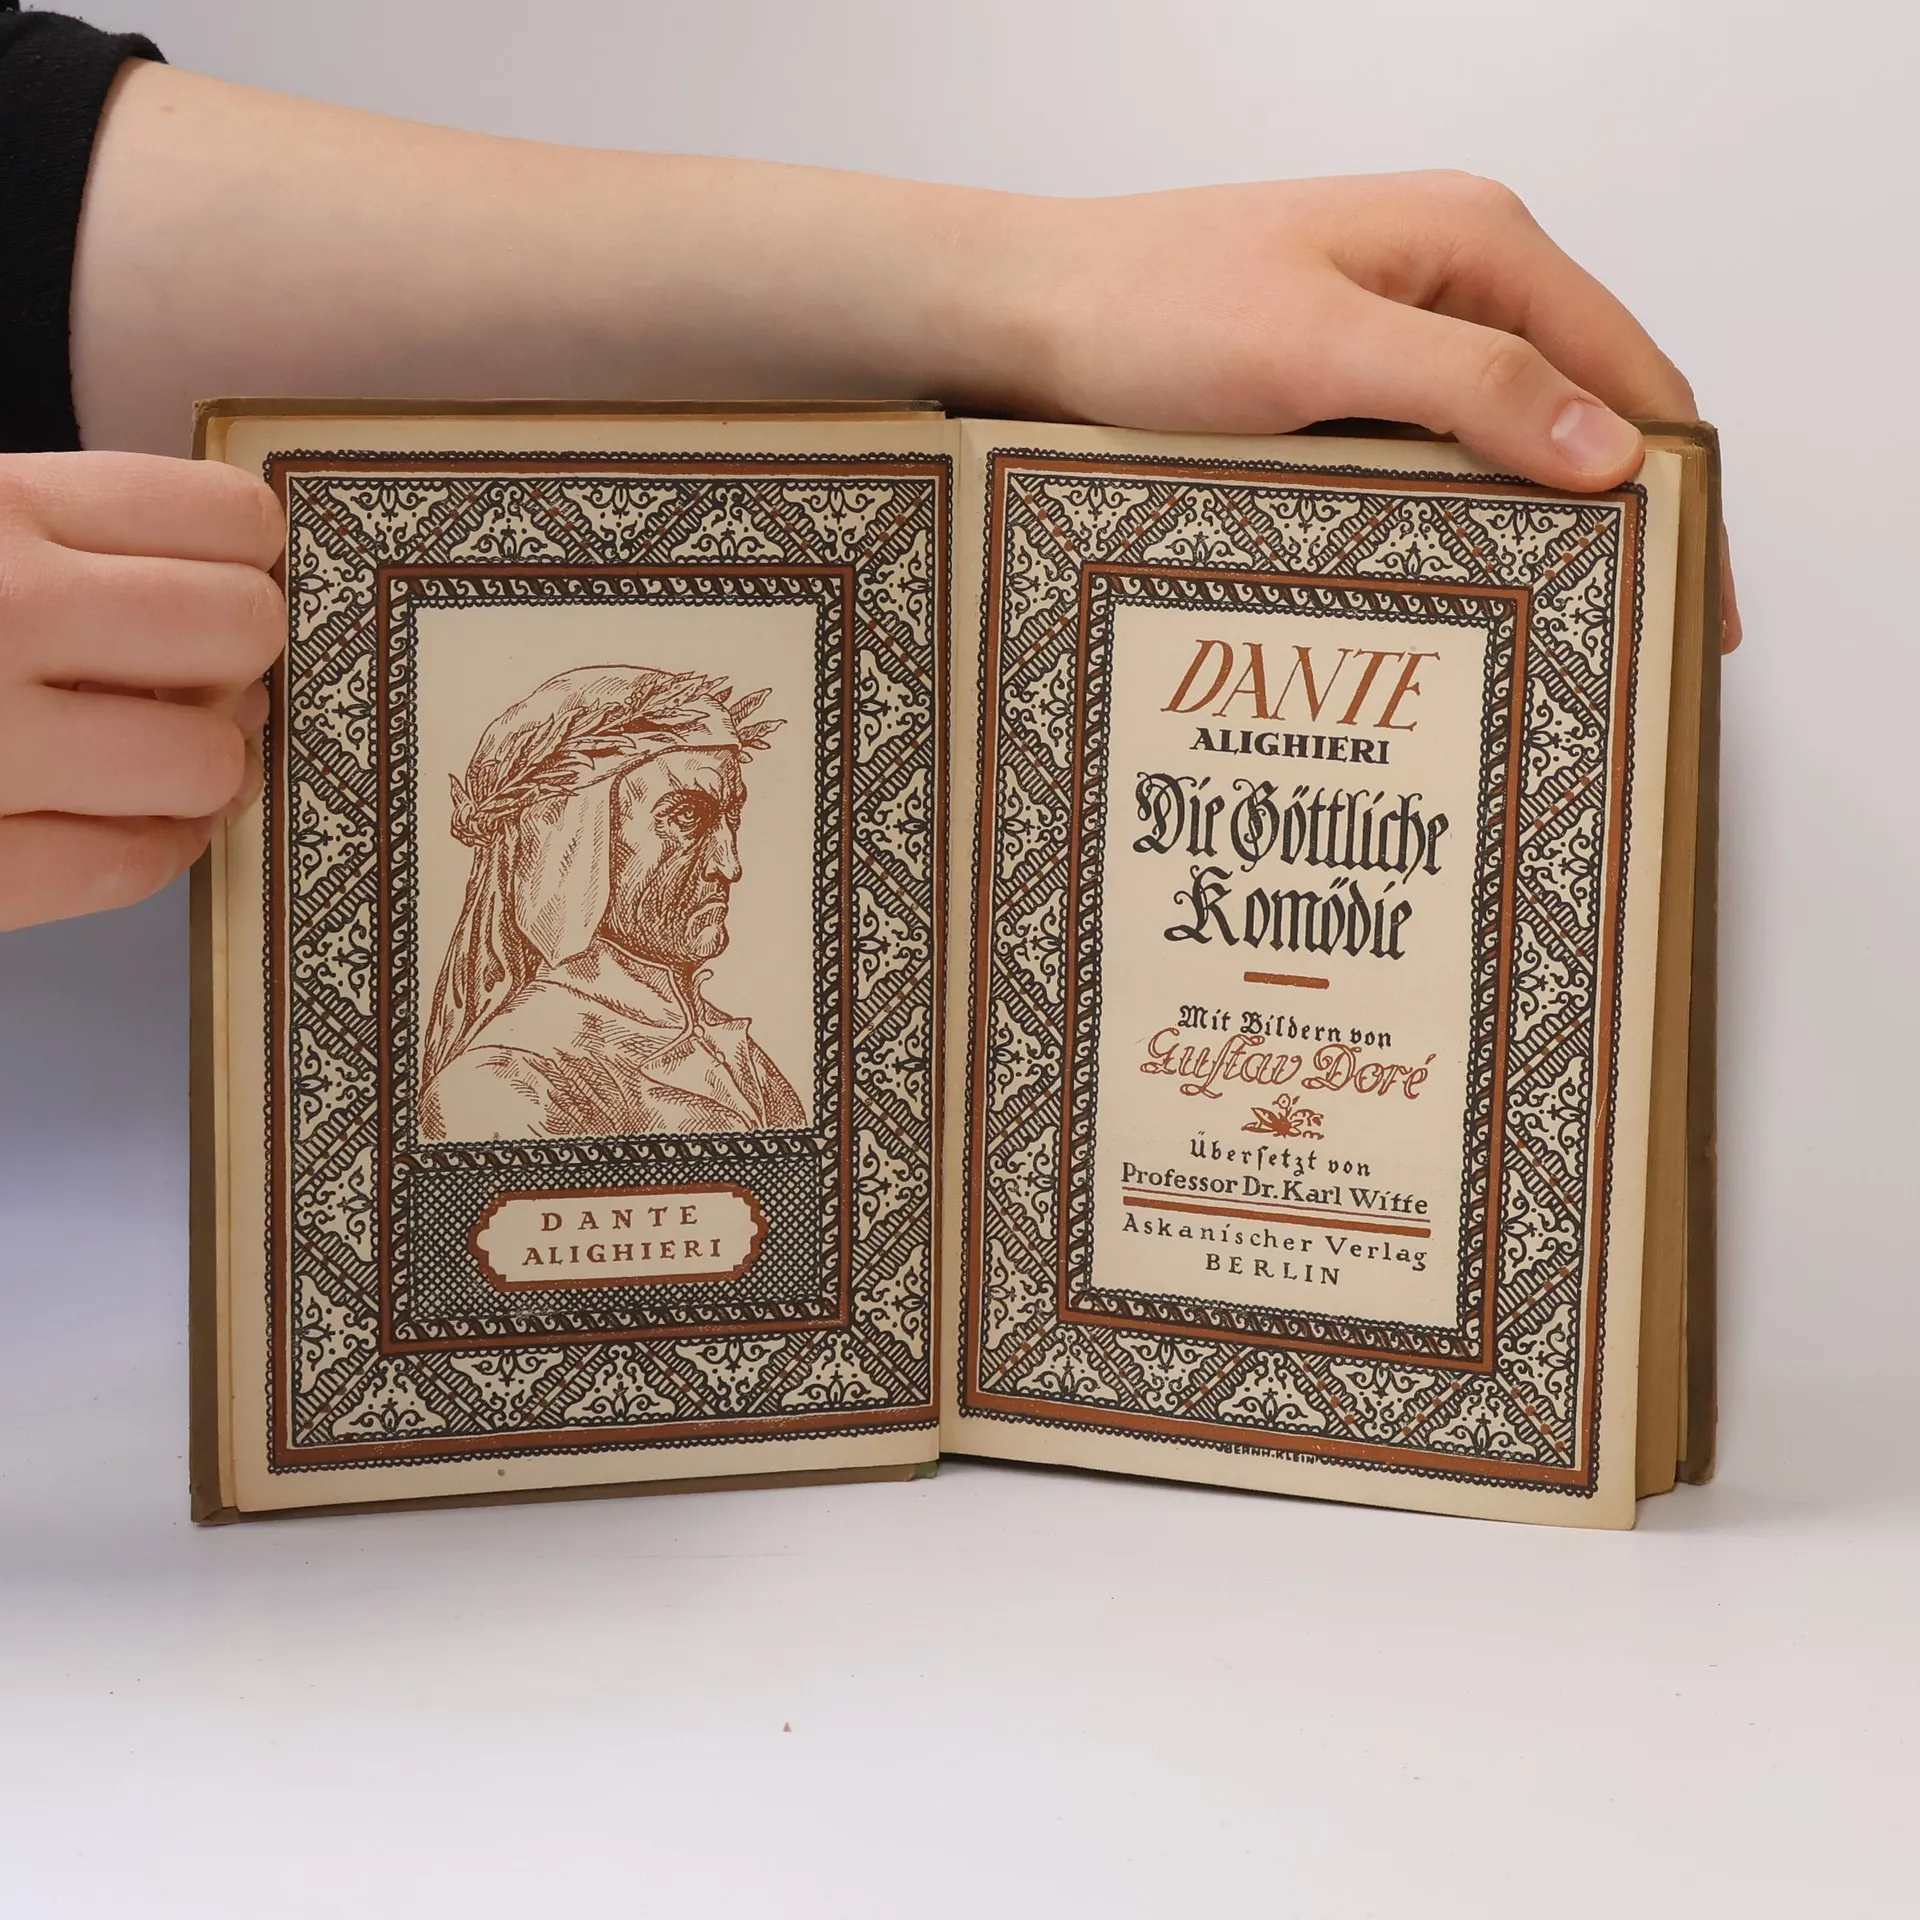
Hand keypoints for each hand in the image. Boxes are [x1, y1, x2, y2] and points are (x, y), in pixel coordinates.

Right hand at [0, 453, 284, 930]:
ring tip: (162, 756)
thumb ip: (63, 540)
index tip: (237, 585)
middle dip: (242, 661)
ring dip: (209, 769)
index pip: (227, 516)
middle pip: (245, 631)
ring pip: (210, 762)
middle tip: (204, 680)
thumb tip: (228, 581)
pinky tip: (135, 825)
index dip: (256, 560)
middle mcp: (1, 613)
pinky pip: (129, 866)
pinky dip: (153, 848)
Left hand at [982, 172, 1738, 644]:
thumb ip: (1471, 387)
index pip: (1631, 371)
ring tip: (1546, 640)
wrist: (1021, 318)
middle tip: (1622, 641)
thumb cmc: (1146, 309)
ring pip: (1500, 450)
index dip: (1676, 488)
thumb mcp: (1318, 348)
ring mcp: (1390, 342)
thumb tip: (1610, 449)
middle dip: (1611, 521)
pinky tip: (1450, 594)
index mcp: (1475, 243)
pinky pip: (1425, 466)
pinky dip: (1449, 525)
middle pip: (1578, 413)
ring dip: (1526, 532)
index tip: (1693, 599)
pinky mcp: (1336, 394)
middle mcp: (1448, 284)